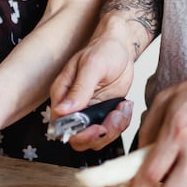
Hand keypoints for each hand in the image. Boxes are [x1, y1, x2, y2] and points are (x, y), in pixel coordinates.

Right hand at [49, 36, 137, 150]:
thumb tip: (63, 110)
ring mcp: (88, 113)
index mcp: (62, 95)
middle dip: (100, 135)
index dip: (80, 134)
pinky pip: (110, 131)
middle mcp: (72, 108)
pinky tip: (125, 106)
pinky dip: (121, 124)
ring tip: (123, 108)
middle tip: (115, 116)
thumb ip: (79, 89)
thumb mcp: (92, 66)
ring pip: (96, 139)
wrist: (120, 47)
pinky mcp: (102, 114)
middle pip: (79, 139)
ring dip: (114, 129)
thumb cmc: (104, 50)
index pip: (62, 127)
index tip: (99, 127)